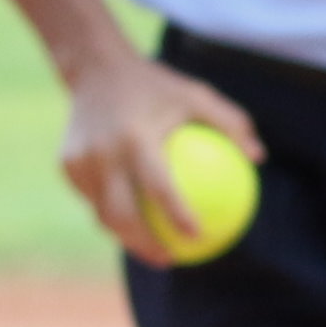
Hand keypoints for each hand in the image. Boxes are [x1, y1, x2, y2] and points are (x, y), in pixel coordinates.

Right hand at [57, 53, 256, 253]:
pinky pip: (93, 199)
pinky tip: (133, 228)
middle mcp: (102, 153)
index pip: (158, 186)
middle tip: (170, 259)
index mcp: (135, 138)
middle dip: (144, 245)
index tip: (197, 236)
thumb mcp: (197, 94)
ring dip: (126, 238)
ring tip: (152, 252)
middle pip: (120, 215)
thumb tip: (259, 158)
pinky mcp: (66, 165)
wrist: (95, 67)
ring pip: (103, 214)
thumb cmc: (157, 85)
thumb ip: (230, 123)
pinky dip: (111, 215)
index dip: (176, 214)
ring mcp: (78, 161)